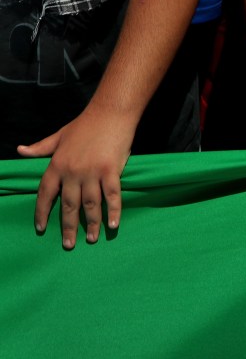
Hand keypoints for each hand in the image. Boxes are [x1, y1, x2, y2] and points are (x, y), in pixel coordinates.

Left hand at [19, 107, 133, 249]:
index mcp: (56, 164)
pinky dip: (113, 211)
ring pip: (90, 204)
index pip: (45, 193)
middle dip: (68, 227)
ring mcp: (92, 172)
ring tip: (91, 239)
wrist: (110, 114)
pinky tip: (112, 225)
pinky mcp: (111, 171)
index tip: (41, 228)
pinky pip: (112, 196)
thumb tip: (20, 150)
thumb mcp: (58, 135)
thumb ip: (41, 147)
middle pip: (68, 205)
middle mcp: (72, 171)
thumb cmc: (85, 124)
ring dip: (91, 224)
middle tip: (69, 244)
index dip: (42, 212)